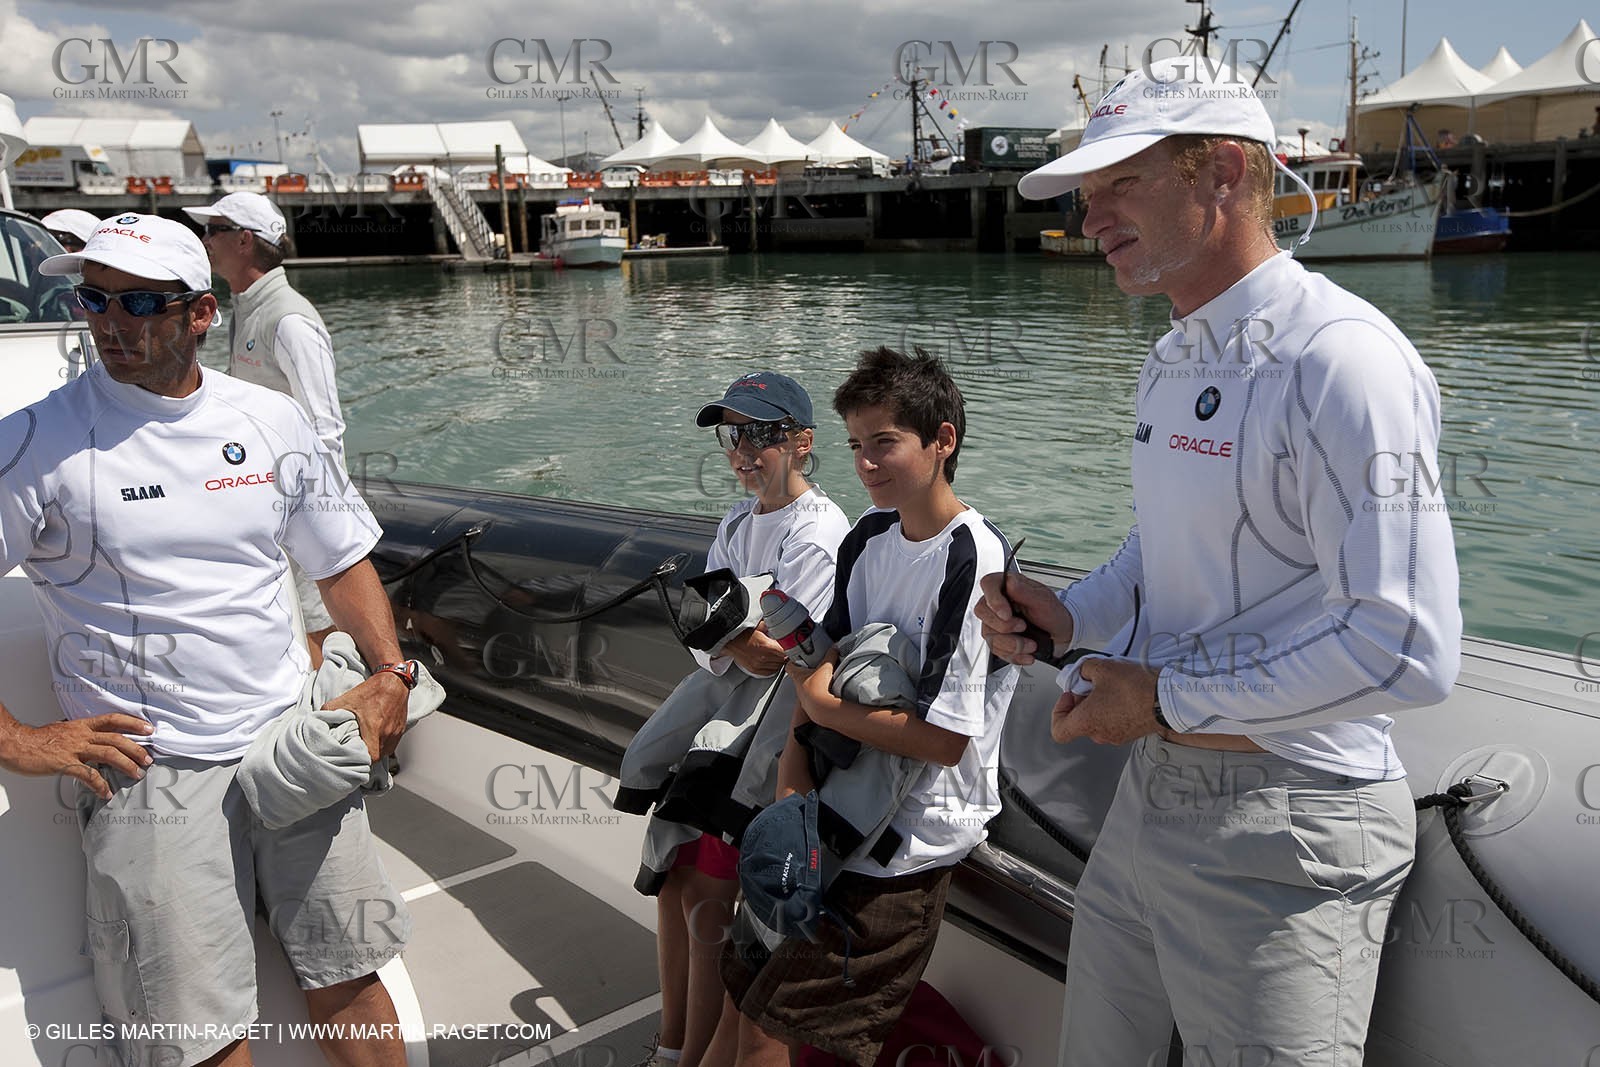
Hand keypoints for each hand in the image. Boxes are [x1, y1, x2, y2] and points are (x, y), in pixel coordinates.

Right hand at [0, 714, 153, 800]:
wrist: (16, 744)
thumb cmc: (37, 739)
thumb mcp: (62, 729)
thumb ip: (78, 732)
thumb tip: (88, 733)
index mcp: (82, 725)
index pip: (113, 720)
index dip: (133, 723)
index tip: (149, 728)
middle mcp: (81, 735)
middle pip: (116, 739)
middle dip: (136, 749)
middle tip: (148, 759)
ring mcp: (74, 749)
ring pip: (108, 754)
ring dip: (126, 765)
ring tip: (136, 774)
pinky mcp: (65, 764)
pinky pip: (88, 775)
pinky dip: (100, 784)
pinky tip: (106, 792)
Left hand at [325, 672, 409, 761]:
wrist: (394, 680)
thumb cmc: (373, 690)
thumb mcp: (348, 698)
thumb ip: (330, 710)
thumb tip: (318, 717)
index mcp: (374, 728)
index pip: (372, 757)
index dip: (362, 761)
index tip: (355, 758)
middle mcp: (387, 732)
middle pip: (379, 757)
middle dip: (368, 757)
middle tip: (358, 752)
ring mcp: (396, 732)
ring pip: (386, 752)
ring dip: (377, 751)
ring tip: (367, 746)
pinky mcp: (401, 729)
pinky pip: (393, 744)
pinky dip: (384, 744)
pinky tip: (377, 737)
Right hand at [721, 623, 787, 675]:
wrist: (728, 640)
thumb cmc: (741, 633)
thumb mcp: (759, 625)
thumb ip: (772, 626)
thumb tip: (781, 623)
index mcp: (765, 645)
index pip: (786, 651)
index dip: (792, 648)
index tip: (794, 645)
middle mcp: (762, 657)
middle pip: (783, 660)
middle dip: (787, 654)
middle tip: (788, 648)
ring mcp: (758, 665)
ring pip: (778, 666)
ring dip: (781, 661)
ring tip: (780, 654)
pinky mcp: (754, 670)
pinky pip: (770, 672)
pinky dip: (774, 667)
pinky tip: (773, 660)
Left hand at [784, 648, 838, 719]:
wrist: (822, 709)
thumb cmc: (818, 689)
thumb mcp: (826, 667)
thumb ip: (830, 656)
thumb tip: (834, 648)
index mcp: (798, 676)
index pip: (789, 666)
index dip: (792, 661)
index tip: (796, 657)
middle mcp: (798, 688)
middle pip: (798, 677)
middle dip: (806, 672)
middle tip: (815, 667)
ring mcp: (803, 698)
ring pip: (805, 689)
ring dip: (813, 685)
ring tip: (824, 681)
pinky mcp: (810, 707)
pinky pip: (813, 699)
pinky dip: (818, 696)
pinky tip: (827, 693)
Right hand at [976, 570, 1072, 664]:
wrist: (1058, 635)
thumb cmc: (1052, 614)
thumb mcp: (1044, 600)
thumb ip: (1025, 591)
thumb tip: (1010, 582)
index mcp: (1008, 586)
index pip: (988, 584)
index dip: (994, 600)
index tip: (1006, 614)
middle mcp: (998, 602)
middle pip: (982, 611)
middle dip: (1004, 626)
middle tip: (1023, 627)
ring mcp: (995, 622)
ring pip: (989, 634)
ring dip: (1013, 644)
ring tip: (1031, 644)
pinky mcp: (997, 639)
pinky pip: (996, 650)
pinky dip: (1014, 654)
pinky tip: (1027, 652)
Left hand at [1050, 658, 1162, 745]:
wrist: (1168, 699)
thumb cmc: (1137, 688)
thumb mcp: (1102, 667)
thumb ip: (1083, 669)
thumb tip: (1082, 672)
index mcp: (1087, 722)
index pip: (1058, 730)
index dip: (1059, 711)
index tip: (1070, 695)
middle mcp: (1101, 734)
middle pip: (1079, 721)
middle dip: (1082, 700)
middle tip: (1091, 683)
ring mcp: (1117, 736)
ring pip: (1097, 720)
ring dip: (1098, 704)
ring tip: (1110, 686)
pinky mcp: (1131, 733)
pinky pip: (1114, 721)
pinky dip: (1113, 708)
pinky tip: (1123, 692)